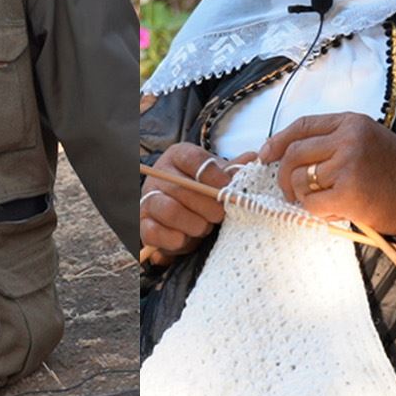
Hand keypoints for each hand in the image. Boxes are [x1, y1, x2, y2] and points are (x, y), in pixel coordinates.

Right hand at [140, 144, 254, 265]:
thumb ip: (234, 171)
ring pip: (170, 211)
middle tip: (220, 216)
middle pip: (184, 188)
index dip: (214, 176)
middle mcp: (158, 174)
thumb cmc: (202, 194)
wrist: (180, 218)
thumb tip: (254, 158)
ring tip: (204, 228)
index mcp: (178, 157)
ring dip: (195, 224)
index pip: (193, 159)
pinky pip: (156, 232)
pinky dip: (177, 239)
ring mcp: (147, 199)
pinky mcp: (142, 223)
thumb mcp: (218, 179)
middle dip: (209, 208)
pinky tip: (186, 238)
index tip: (228, 189)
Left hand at [259, 113, 395, 253]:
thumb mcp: (367, 140)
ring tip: (320, 201)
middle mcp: (348, 139)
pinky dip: (315, 211)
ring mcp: (347, 166)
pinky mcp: (348, 193)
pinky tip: (332, 211)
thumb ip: (332, 140)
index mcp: (351, 123)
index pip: (302, 126)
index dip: (278, 141)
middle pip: (294, 154)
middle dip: (283, 174)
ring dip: (301, 195)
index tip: (265, 154)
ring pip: (299, 180)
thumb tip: (286, 151)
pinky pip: (311, 203)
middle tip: (288, 189)